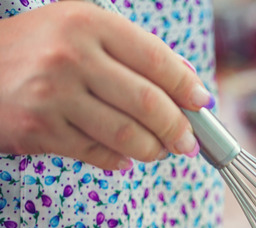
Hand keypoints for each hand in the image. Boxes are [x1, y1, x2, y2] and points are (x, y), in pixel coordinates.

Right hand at [0, 1, 213, 169]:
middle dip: (178, 129)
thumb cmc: (41, 49)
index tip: (202, 104)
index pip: (157, 60)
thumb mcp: (83, 31)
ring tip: (160, 151)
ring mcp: (53, 95)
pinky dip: (120, 161)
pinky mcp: (39, 129)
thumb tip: (190, 87)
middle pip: (149, 103)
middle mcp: (71, 57)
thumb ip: (134, 53)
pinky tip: (125, 157)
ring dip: (154, 150)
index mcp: (89, 24)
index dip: (187, 87)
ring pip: (127, 135)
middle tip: (188, 143)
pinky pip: (97, 153)